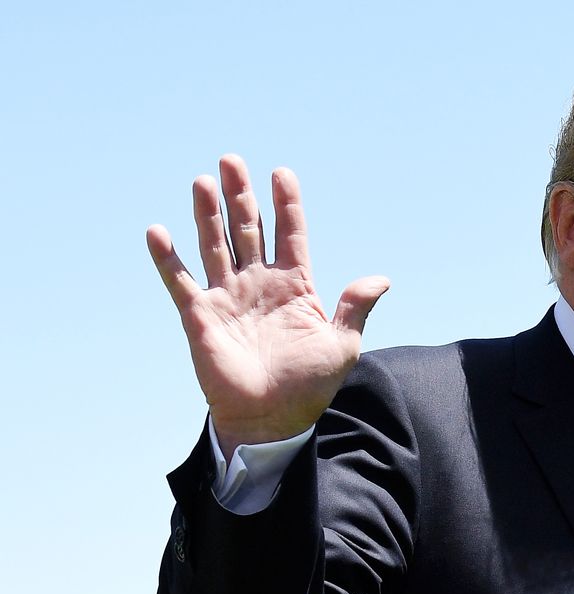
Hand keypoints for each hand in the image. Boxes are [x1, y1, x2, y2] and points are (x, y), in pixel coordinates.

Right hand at [147, 155, 388, 455]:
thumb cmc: (309, 386)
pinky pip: (179, 283)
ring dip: (208, 214)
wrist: (273, 420)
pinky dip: (167, 259)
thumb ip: (355, 307)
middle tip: (232, 160)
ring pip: (215, 246)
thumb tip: (381, 278)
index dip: (286, 204)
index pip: (290, 234)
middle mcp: (258, 284)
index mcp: (294, 286)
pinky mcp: (200, 316)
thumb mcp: (342, 344)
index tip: (282, 173)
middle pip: (248, 229)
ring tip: (204, 181)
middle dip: (241, 196)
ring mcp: (228, 297)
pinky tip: (158, 231)